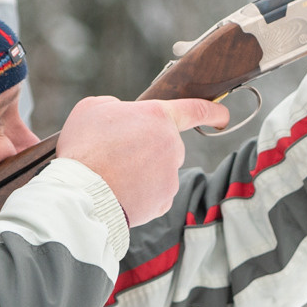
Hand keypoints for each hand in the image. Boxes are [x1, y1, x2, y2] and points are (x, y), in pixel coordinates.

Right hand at [57, 96, 228, 224]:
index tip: (223, 115)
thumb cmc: (85, 146)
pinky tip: (120, 191)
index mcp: (158, 117)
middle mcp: (172, 145)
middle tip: (116, 154)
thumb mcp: (93, 108)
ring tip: (112, 175)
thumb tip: (122, 115)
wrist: (83, 191)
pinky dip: (140, 194)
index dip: (212, 111)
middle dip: (147, 149)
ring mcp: (170, 175)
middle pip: (166, 145)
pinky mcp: (164, 201)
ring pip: (160, 171)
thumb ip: (115, 106)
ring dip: (142, 172)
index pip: (195, 109)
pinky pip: (154, 194)